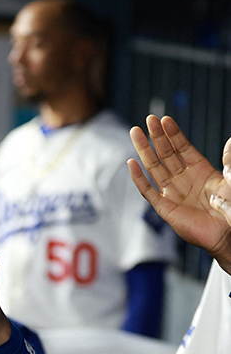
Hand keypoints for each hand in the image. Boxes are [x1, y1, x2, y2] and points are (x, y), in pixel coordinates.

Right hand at [128, 115, 230, 272]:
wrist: (227, 234)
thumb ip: (229, 162)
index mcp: (200, 170)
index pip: (182, 147)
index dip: (173, 134)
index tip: (165, 120)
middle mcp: (183, 178)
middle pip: (165, 153)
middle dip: (156, 136)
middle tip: (148, 120)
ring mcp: (172, 192)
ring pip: (153, 167)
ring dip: (144, 150)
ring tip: (135, 133)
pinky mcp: (164, 207)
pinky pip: (147, 191)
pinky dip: (138, 178)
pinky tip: (131, 164)